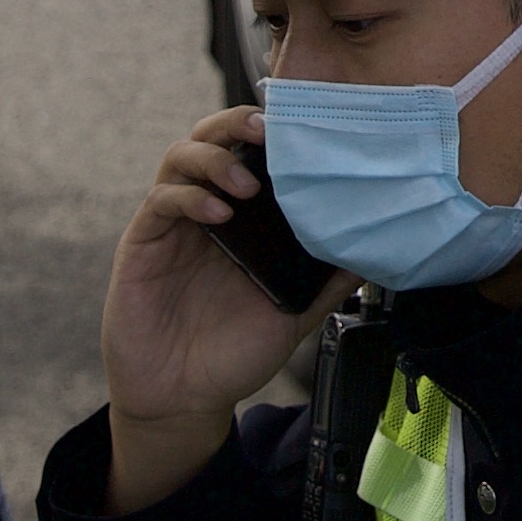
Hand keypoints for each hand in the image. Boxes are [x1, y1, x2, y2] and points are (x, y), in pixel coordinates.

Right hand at [103, 109, 324, 508]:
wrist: (183, 397)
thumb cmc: (234, 352)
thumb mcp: (294, 314)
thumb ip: (329, 281)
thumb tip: (377, 250)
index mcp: (245, 218)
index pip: (254, 153)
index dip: (274, 132)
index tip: (305, 127)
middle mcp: (208, 209)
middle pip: (214, 137)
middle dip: (239, 123)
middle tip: (268, 132)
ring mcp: (174, 223)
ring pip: (182, 156)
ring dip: (216, 157)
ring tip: (246, 184)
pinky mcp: (144, 242)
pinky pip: (161, 200)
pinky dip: (190, 197)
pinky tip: (217, 214)